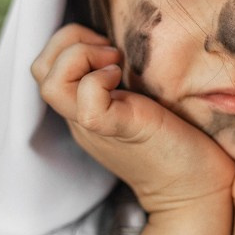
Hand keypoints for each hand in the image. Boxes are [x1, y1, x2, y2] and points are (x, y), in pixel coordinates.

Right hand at [31, 24, 234, 213]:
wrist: (195, 192)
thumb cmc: (176, 143)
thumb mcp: (139, 103)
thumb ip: (122, 81)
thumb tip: (121, 42)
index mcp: (81, 110)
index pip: (45, 65)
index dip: (68, 42)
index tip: (108, 46)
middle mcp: (80, 119)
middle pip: (39, 69)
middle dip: (69, 42)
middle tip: (110, 52)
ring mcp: (95, 127)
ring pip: (50, 84)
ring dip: (81, 58)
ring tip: (115, 66)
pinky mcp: (120, 130)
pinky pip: (88, 105)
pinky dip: (100, 81)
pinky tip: (124, 83)